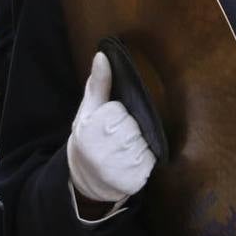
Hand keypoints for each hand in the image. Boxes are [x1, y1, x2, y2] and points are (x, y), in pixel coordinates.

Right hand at [67, 52, 155, 203]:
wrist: (85, 178)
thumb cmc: (89, 136)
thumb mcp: (88, 110)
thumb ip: (98, 83)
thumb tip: (102, 55)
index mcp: (91, 129)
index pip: (120, 110)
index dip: (118, 114)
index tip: (109, 123)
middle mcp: (103, 150)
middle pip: (134, 126)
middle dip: (130, 128)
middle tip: (117, 137)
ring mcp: (118, 168)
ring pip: (144, 142)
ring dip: (139, 144)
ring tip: (124, 149)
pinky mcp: (132, 181)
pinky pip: (150, 161)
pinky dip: (145, 159)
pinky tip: (131, 161)